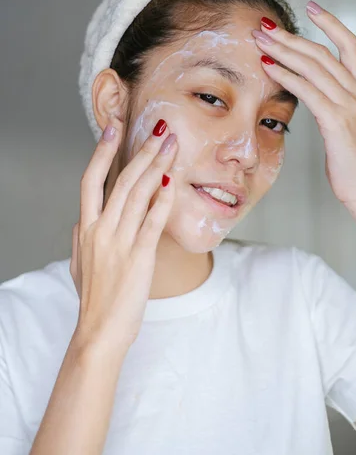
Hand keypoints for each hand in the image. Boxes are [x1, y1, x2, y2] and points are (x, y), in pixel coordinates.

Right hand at [70, 120, 177, 355]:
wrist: (100, 332)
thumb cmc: (93, 299)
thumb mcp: (79, 263)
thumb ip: (82, 236)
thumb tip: (84, 217)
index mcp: (86, 228)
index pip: (91, 180)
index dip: (102, 151)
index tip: (113, 127)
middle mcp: (101, 229)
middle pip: (121, 179)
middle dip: (141, 150)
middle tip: (158, 127)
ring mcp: (120, 242)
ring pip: (138, 193)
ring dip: (157, 165)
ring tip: (171, 144)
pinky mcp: (140, 256)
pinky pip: (153, 220)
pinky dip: (164, 198)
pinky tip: (173, 181)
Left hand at [252, 3, 355, 211]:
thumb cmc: (349, 161)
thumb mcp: (342, 124)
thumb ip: (329, 103)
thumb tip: (305, 89)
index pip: (348, 45)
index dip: (331, 23)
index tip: (312, 6)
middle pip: (322, 52)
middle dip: (291, 37)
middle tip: (264, 26)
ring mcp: (349, 105)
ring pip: (314, 67)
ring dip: (283, 51)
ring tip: (260, 41)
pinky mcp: (337, 121)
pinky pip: (308, 91)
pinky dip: (286, 75)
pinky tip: (268, 67)